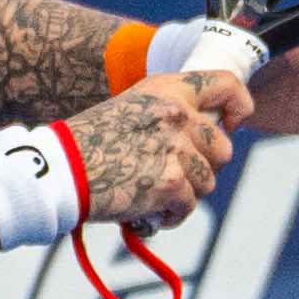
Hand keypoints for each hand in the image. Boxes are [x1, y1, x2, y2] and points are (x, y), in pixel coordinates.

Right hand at [71, 71, 241, 230]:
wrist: (59, 171)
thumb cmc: (89, 144)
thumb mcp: (131, 110)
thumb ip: (169, 116)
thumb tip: (205, 141)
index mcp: (166, 90)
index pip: (226, 84)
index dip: (239, 106)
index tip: (231, 125)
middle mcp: (176, 115)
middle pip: (223, 148)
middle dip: (205, 167)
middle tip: (176, 176)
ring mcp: (174, 149)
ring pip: (208, 181)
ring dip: (186, 194)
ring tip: (155, 196)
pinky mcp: (170, 183)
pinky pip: (189, 205)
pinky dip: (171, 214)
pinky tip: (148, 212)